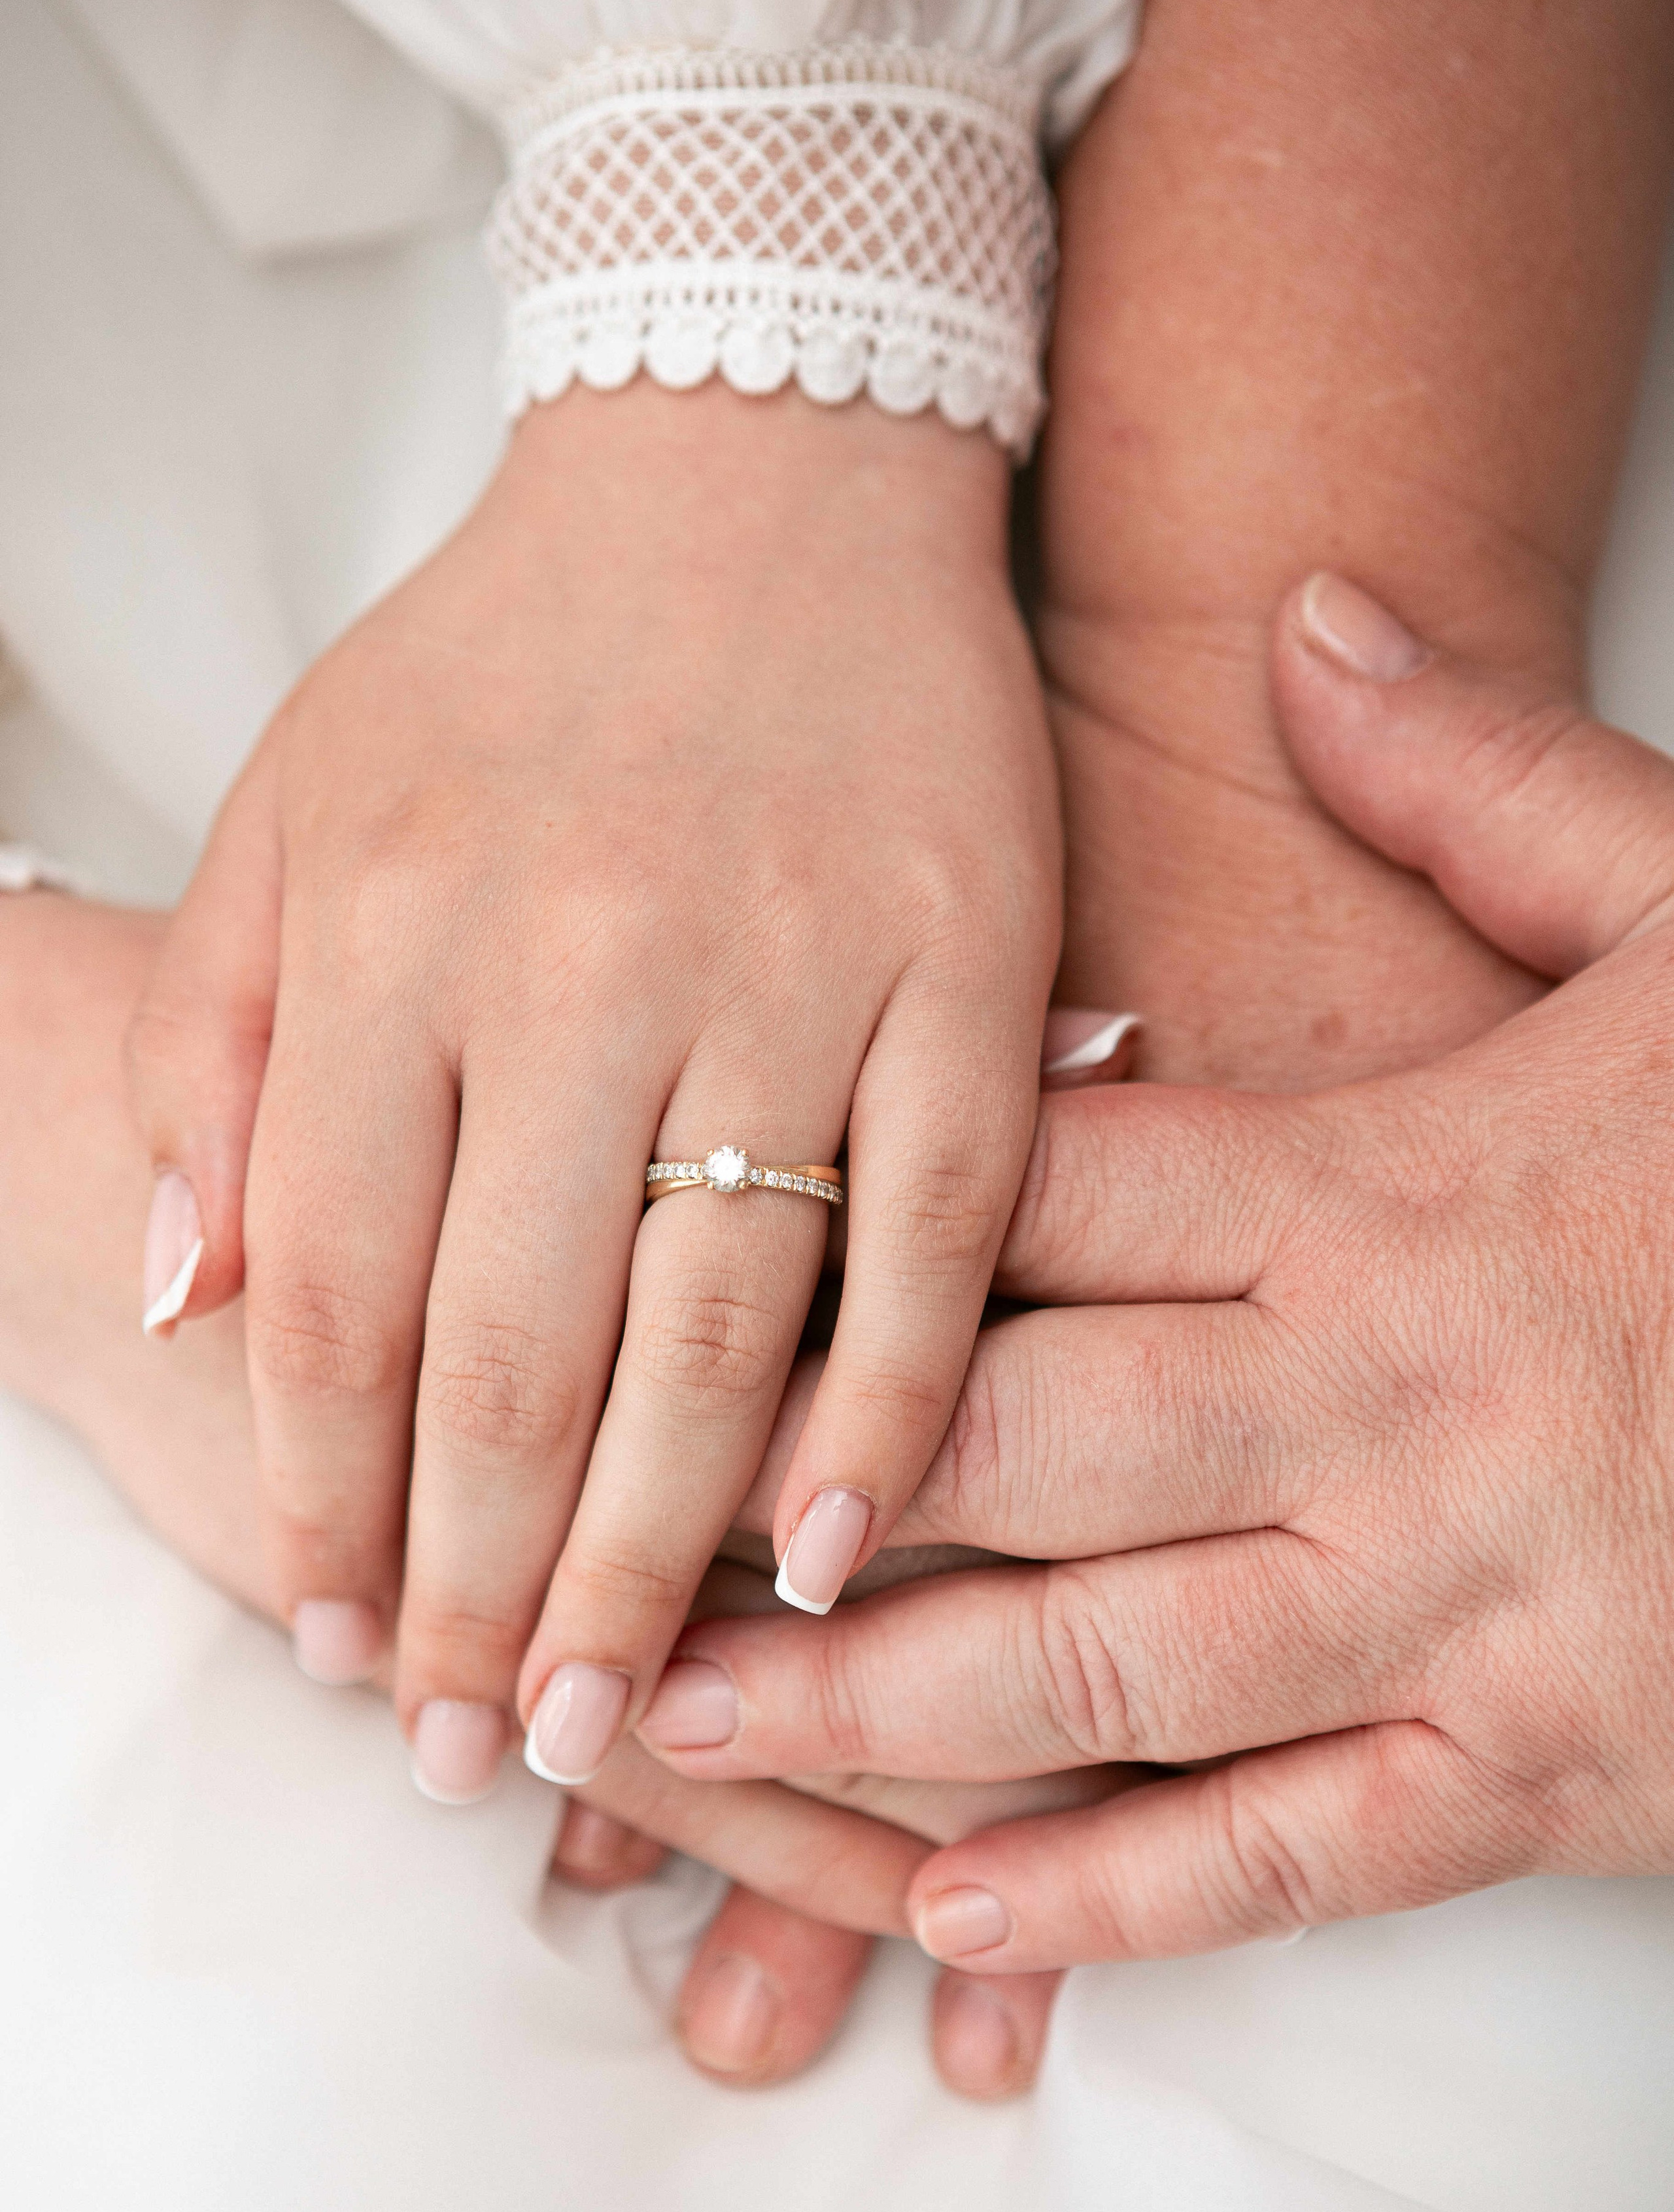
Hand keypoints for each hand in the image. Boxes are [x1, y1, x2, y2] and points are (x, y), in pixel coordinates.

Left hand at [125, 380, 1060, 1792]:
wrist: (754, 463)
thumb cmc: (501, 671)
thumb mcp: (283, 815)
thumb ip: (207, 1059)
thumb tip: (183, 1309)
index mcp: (394, 933)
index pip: (341, 1296)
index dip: (333, 1504)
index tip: (339, 1650)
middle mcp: (585, 962)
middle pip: (521, 1352)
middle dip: (486, 1589)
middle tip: (475, 1748)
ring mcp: (793, 965)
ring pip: (722, 1323)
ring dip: (663, 1551)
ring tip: (618, 1712)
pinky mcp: (966, 964)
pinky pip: (941, 1228)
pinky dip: (894, 1403)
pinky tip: (841, 1554)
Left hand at [631, 576, 1673, 1968]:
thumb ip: (1482, 781)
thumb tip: (1306, 617)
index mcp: (1386, 1188)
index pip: (1045, 1208)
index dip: (833, 1241)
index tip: (644, 1272)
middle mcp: (1387, 1398)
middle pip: (1020, 1440)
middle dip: (782, 1499)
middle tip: (566, 1548)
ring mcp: (1462, 1595)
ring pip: (1113, 1660)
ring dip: (876, 1707)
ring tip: (670, 1738)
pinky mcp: (1553, 1766)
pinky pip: (1302, 1848)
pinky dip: (1125, 1894)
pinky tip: (949, 1912)